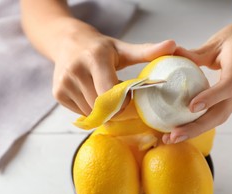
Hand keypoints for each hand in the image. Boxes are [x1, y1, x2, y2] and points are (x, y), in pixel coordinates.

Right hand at [52, 21, 175, 114]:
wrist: (66, 42)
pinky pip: (81, 113)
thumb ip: (146, 51)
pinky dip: (91, 110)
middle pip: (102, 107)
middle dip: (115, 109)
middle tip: (122, 102)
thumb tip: (173, 46)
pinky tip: (92, 95)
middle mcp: (76, 71)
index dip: (122, 104)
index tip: (130, 102)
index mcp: (95, 58)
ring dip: (103, 111)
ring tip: (105, 95)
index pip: (110, 93)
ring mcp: (64, 83)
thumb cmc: (99, 47)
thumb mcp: (122, 48)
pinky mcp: (58, 94)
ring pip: (91, 113)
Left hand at [163, 19, 231, 143]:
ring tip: (174, 138)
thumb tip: (172, 54)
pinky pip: (218, 115)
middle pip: (222, 111)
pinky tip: (183, 130)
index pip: (228, 85)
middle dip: (197, 126)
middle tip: (174, 135)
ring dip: (196, 130)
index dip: (211, 98)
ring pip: (220, 117)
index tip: (191, 107)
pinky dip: (201, 124)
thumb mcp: (216, 41)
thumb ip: (195, 53)